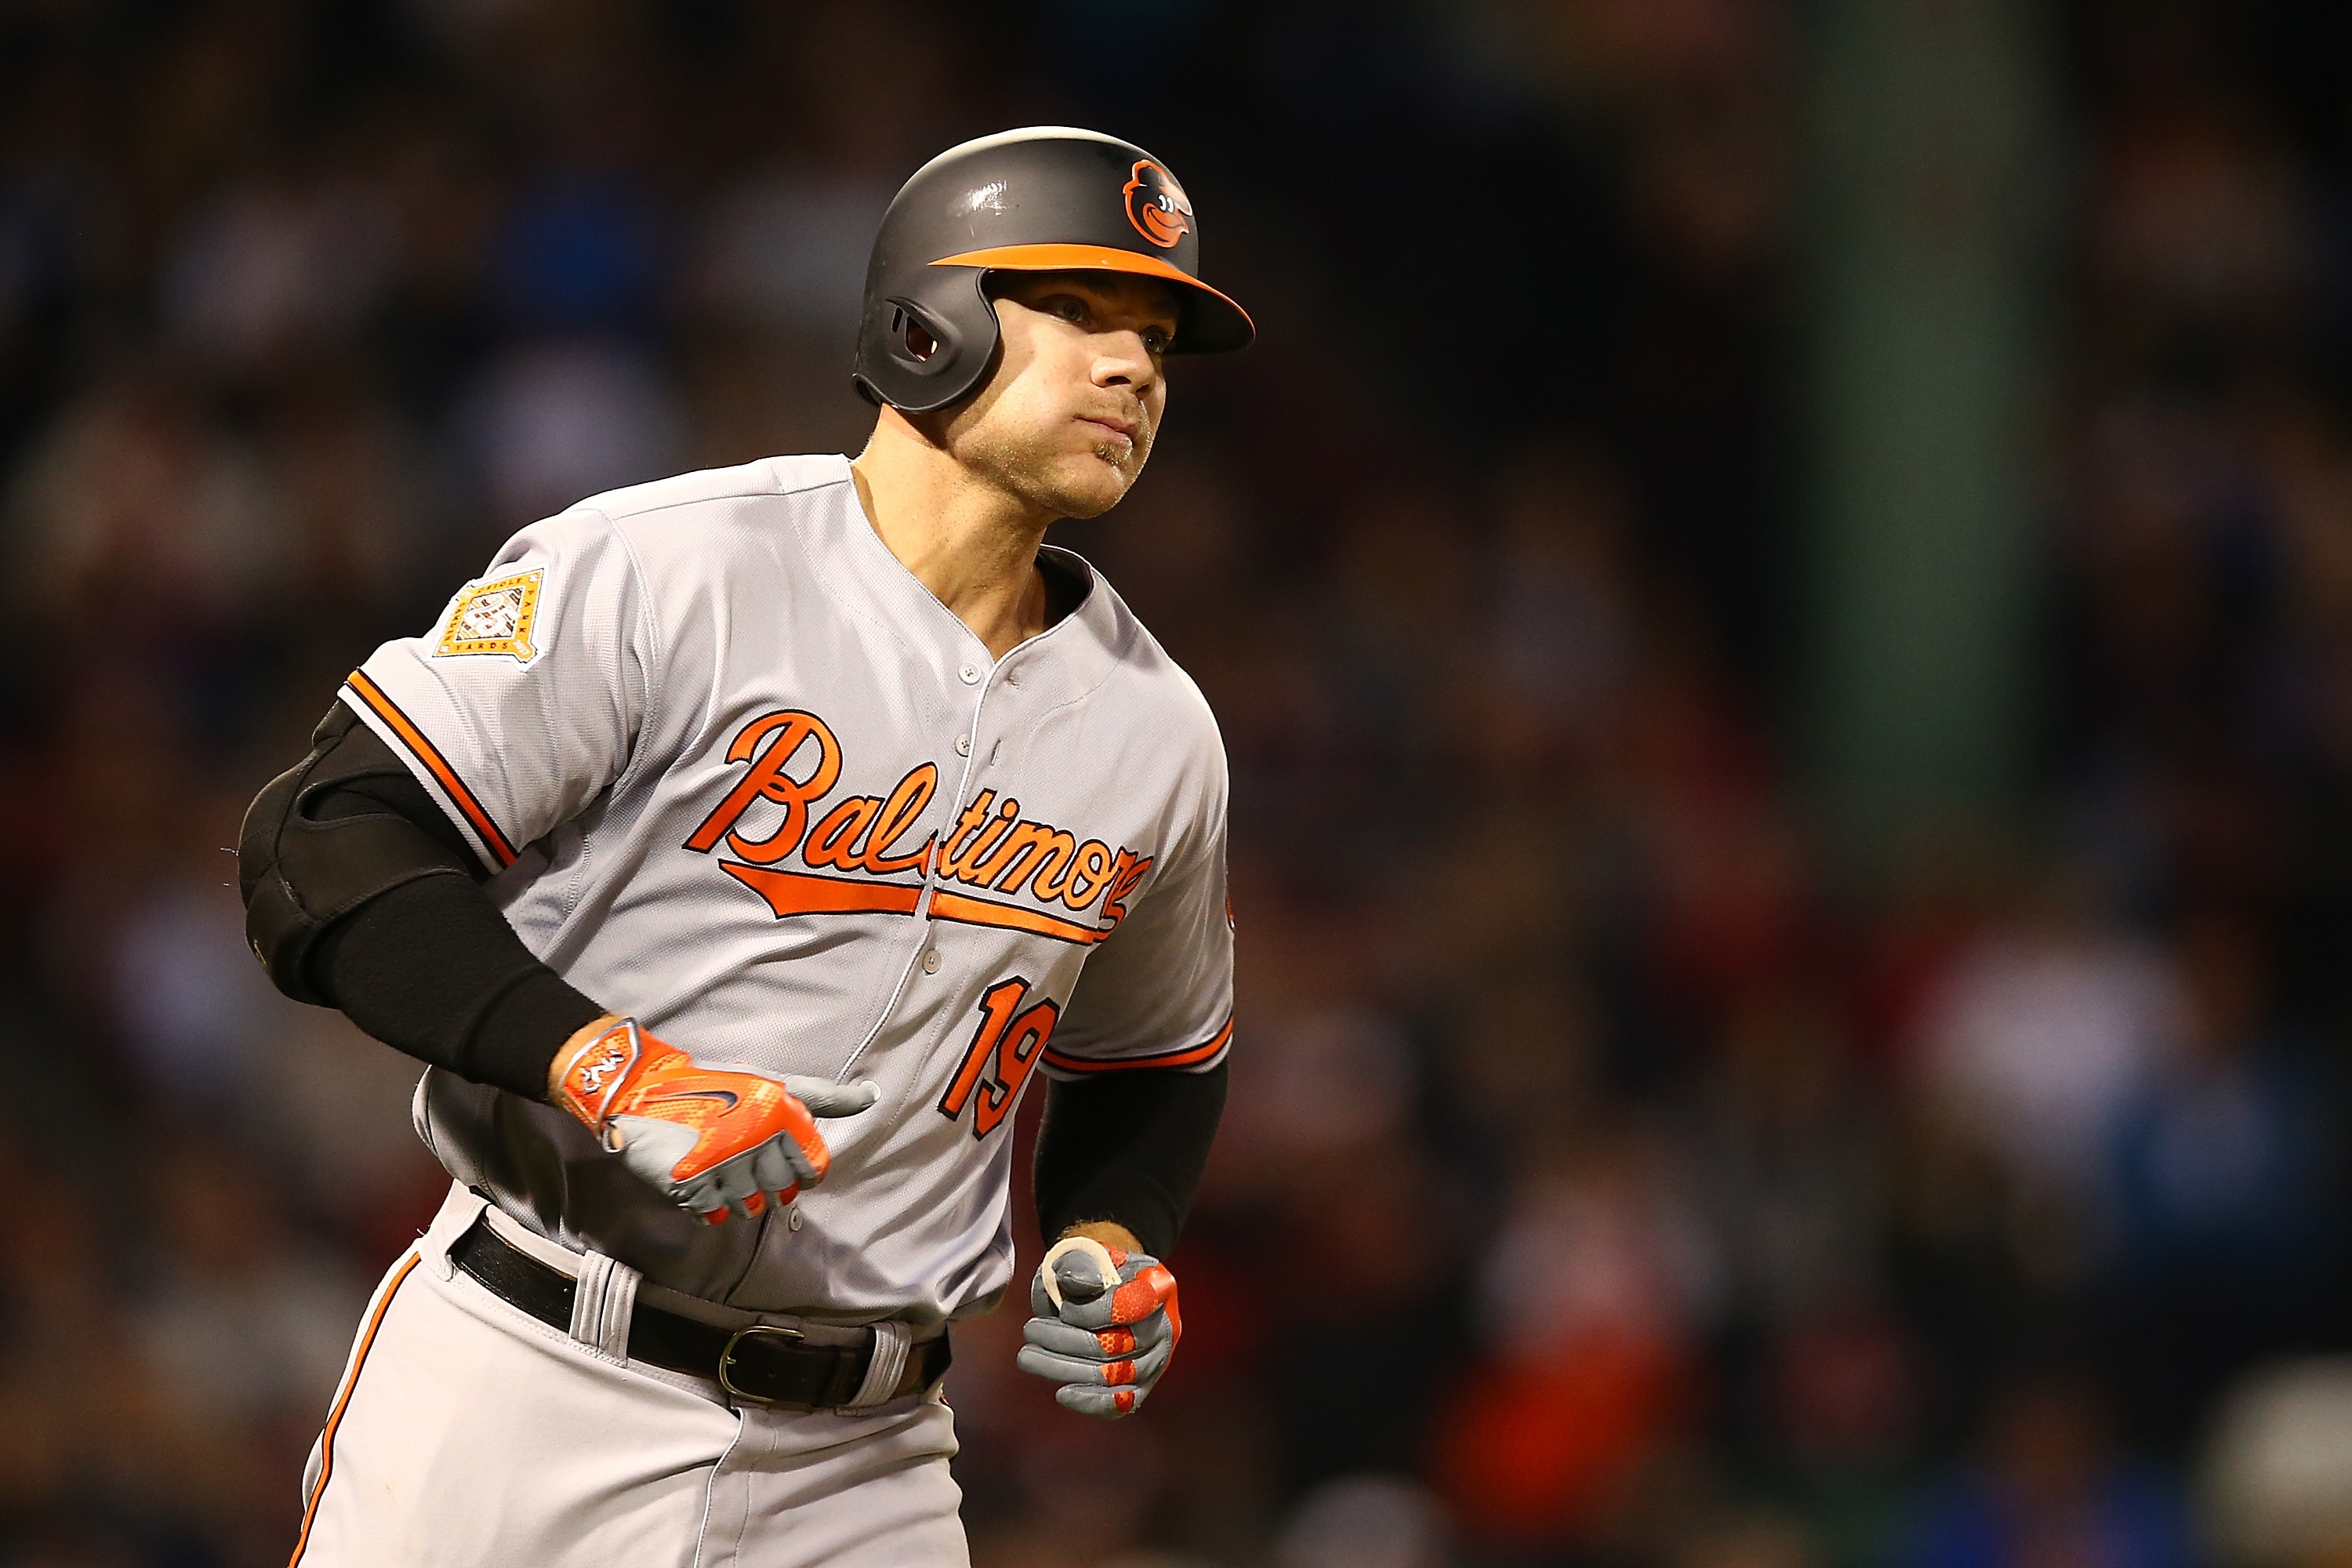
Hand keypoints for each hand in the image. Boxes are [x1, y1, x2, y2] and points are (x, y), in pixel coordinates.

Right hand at [551, 1016, 878, 1224]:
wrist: (643, 1091)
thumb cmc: (717, 1086)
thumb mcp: (773, 1084)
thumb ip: (823, 1097)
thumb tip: (871, 1095)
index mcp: (779, 1115)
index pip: (813, 1170)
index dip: (801, 1174)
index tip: (781, 1163)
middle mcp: (754, 1140)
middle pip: (781, 1194)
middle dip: (766, 1186)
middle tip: (742, 1164)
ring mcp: (721, 1164)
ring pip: (748, 1209)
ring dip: (735, 1197)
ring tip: (720, 1170)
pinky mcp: (690, 1183)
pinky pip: (714, 1216)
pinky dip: (708, 1206)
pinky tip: (699, 1180)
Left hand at [1015, 1234, 1182, 1417]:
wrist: (1108, 1290)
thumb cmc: (1095, 1270)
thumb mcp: (1089, 1254)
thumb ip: (1081, 1263)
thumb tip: (1071, 1281)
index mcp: (1158, 1287)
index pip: (1130, 1306)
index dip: (1091, 1313)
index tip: (1064, 1310)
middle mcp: (1166, 1327)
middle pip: (1114, 1346)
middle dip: (1064, 1341)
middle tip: (1030, 1330)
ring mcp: (1156, 1361)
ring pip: (1111, 1376)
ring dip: (1064, 1369)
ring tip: (1028, 1357)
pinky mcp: (1142, 1387)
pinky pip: (1121, 1403)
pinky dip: (1090, 1402)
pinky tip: (1061, 1392)